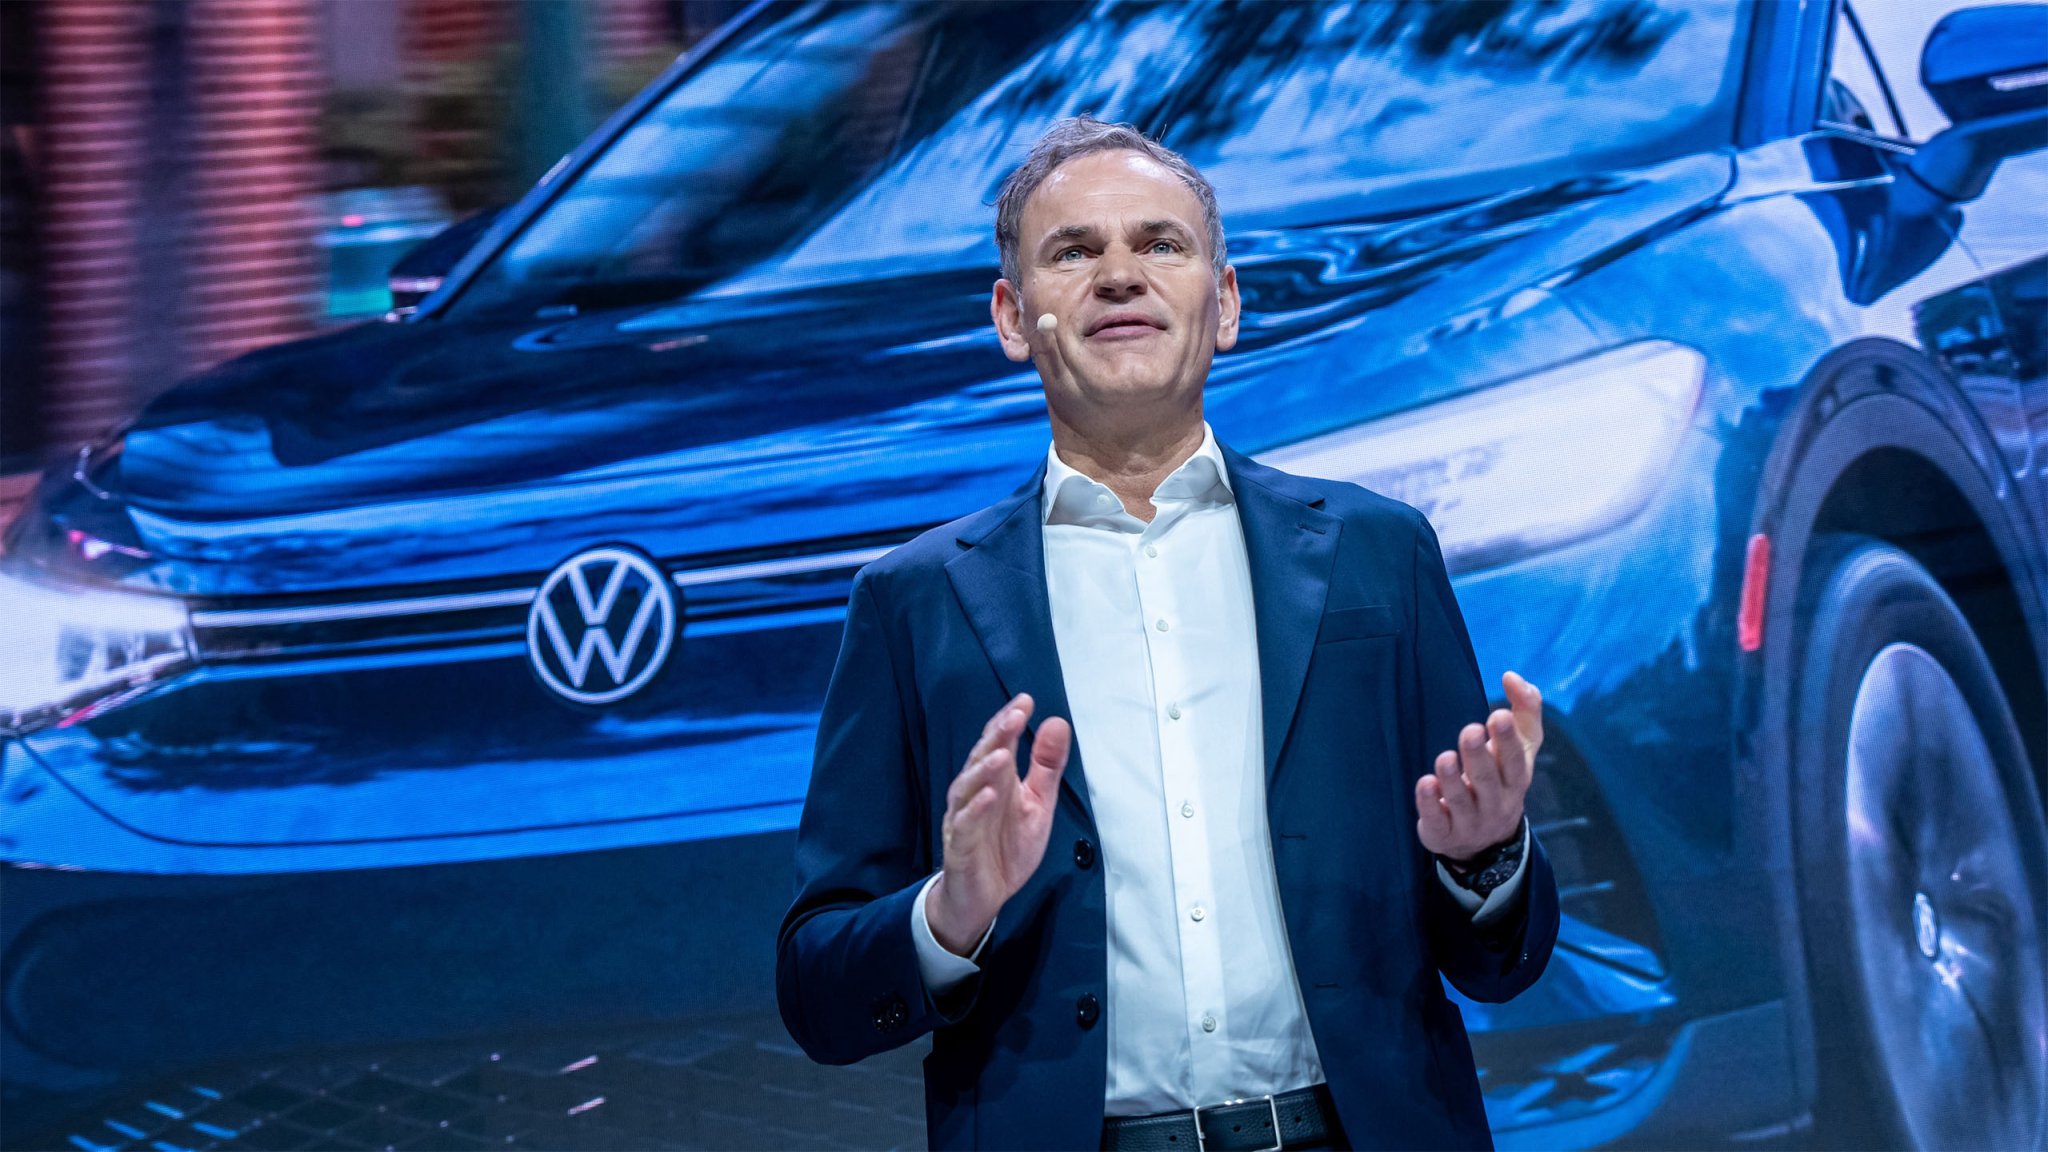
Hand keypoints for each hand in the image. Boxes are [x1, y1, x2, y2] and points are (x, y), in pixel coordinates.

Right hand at [928, 692, 1070, 955]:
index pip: (999, 743)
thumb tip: (1057, 723)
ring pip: (968, 787)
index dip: (1010, 722)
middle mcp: (976, 793)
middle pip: (982, 758)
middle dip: (997, 736)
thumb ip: (1046, 767)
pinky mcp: (960, 846)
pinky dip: (976, 809)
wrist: (982, 897)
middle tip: (1014, 716)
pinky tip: (990, 796)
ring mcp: (965, 818)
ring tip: (1002, 753)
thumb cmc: (1006, 846)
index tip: (1026, 700)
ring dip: (984, 769)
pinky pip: (965, 824)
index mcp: (996, 781)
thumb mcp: (1037, 804)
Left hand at [1415, 670, 1541, 863]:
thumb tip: (1512, 676)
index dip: (1508, 739)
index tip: (1499, 715)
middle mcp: (1496, 803)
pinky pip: (1438, 821)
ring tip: (1445, 758)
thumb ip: (1525, 709)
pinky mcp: (1444, 834)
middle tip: (1470, 731)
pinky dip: (1430, 804)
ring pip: (1461, 801)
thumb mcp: (1521, 747)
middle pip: (1488, 780)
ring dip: (1453, 779)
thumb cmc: (1501, 777)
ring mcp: (1471, 822)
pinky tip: (1425, 784)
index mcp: (1516, 779)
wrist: (1486, 841)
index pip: (1515, 760)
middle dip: (1479, 756)